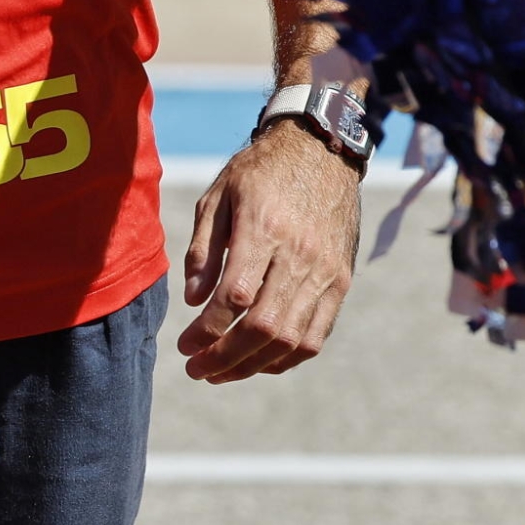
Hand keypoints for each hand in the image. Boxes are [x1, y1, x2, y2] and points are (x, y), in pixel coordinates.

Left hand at [177, 123, 361, 382]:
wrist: (321, 152)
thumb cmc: (259, 172)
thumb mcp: (218, 195)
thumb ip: (203, 248)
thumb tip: (194, 301)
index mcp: (263, 229)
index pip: (236, 297)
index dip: (208, 330)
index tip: (183, 345)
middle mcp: (300, 256)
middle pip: (264, 326)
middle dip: (225, 357)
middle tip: (196, 369)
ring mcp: (325, 272)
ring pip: (293, 338)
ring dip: (254, 365)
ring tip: (221, 372)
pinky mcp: (341, 281)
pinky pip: (318, 334)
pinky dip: (288, 357)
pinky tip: (260, 362)